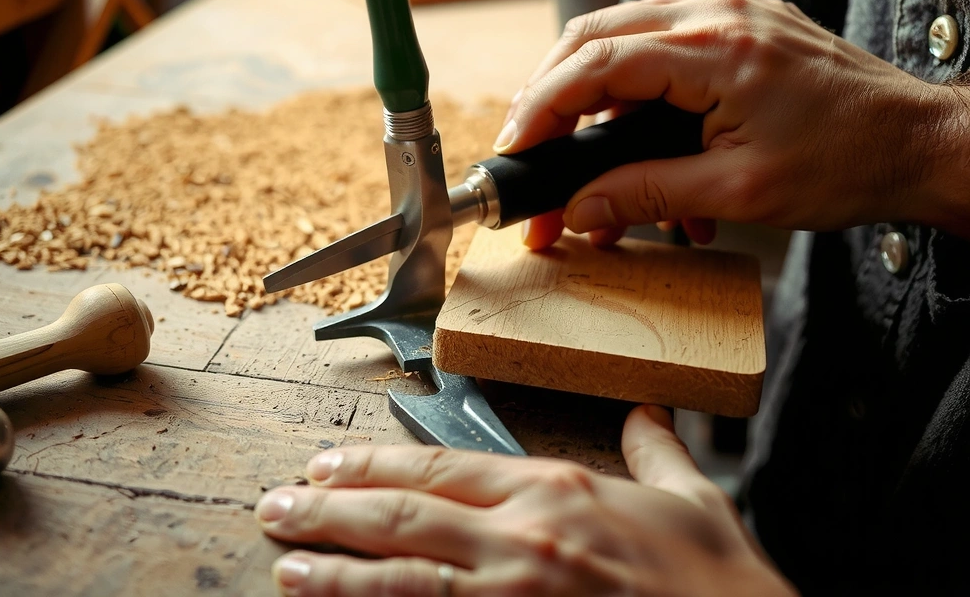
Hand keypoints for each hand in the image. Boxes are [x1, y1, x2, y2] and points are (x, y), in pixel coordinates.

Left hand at [255, 405, 796, 596]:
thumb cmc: (718, 580)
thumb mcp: (693, 498)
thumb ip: (656, 448)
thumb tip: (644, 414)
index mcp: (556, 489)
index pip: (440, 465)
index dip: (374, 463)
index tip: (329, 463)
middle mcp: (524, 537)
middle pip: (403, 515)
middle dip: (330, 512)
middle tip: (276, 506)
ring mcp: (517, 595)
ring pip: (403, 578)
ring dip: (335, 573)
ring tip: (286, 566)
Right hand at [495, 0, 957, 248]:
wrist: (917, 142)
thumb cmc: (846, 163)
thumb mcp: (738, 191)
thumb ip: (646, 195)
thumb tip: (578, 211)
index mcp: (715, 48)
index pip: (594, 64)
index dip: (540, 107)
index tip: (514, 148)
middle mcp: (715, 12)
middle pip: (594, 38)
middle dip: (550, 98)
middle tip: (530, 150)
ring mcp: (726, 11)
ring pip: (622, 41)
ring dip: (596, 104)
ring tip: (595, 172)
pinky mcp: (734, 26)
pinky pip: (660, 50)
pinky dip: (637, 99)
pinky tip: (647, 155)